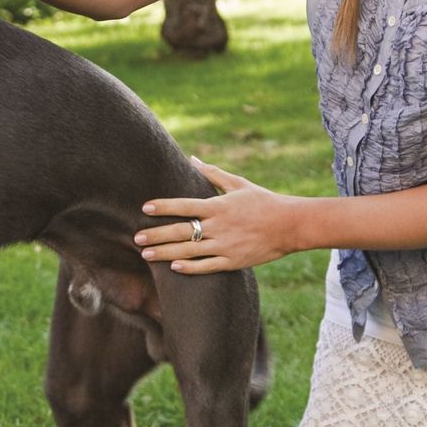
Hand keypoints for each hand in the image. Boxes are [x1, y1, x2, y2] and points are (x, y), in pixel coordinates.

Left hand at [134, 160, 296, 273]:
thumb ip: (213, 173)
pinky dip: (190, 267)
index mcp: (219, 205)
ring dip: (165, 253)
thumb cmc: (263, 201)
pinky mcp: (233, 261)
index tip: (145, 207)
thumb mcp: (239, 184)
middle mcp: (219, 226)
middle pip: (181, 230)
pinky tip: (174, 268)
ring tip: (146, 254)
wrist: (290, 225)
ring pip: (189, 251)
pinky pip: (207, 266)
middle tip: (136, 238)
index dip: (163, 206)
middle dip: (156, 234)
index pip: (184, 205)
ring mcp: (225, 245)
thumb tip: (192, 159)